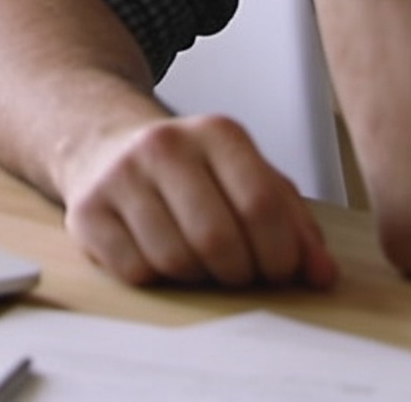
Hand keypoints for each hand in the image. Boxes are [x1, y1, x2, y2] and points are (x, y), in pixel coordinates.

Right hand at [58, 113, 339, 288]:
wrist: (105, 146)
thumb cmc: (190, 173)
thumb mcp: (247, 178)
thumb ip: (293, 222)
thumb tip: (323, 273)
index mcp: (217, 133)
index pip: (262, 205)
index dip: (281, 254)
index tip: (282, 270)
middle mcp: (164, 145)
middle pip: (218, 239)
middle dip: (240, 273)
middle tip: (241, 273)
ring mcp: (120, 176)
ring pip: (176, 260)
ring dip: (198, 277)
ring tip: (200, 260)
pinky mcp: (87, 210)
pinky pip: (136, 271)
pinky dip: (157, 278)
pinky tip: (159, 255)